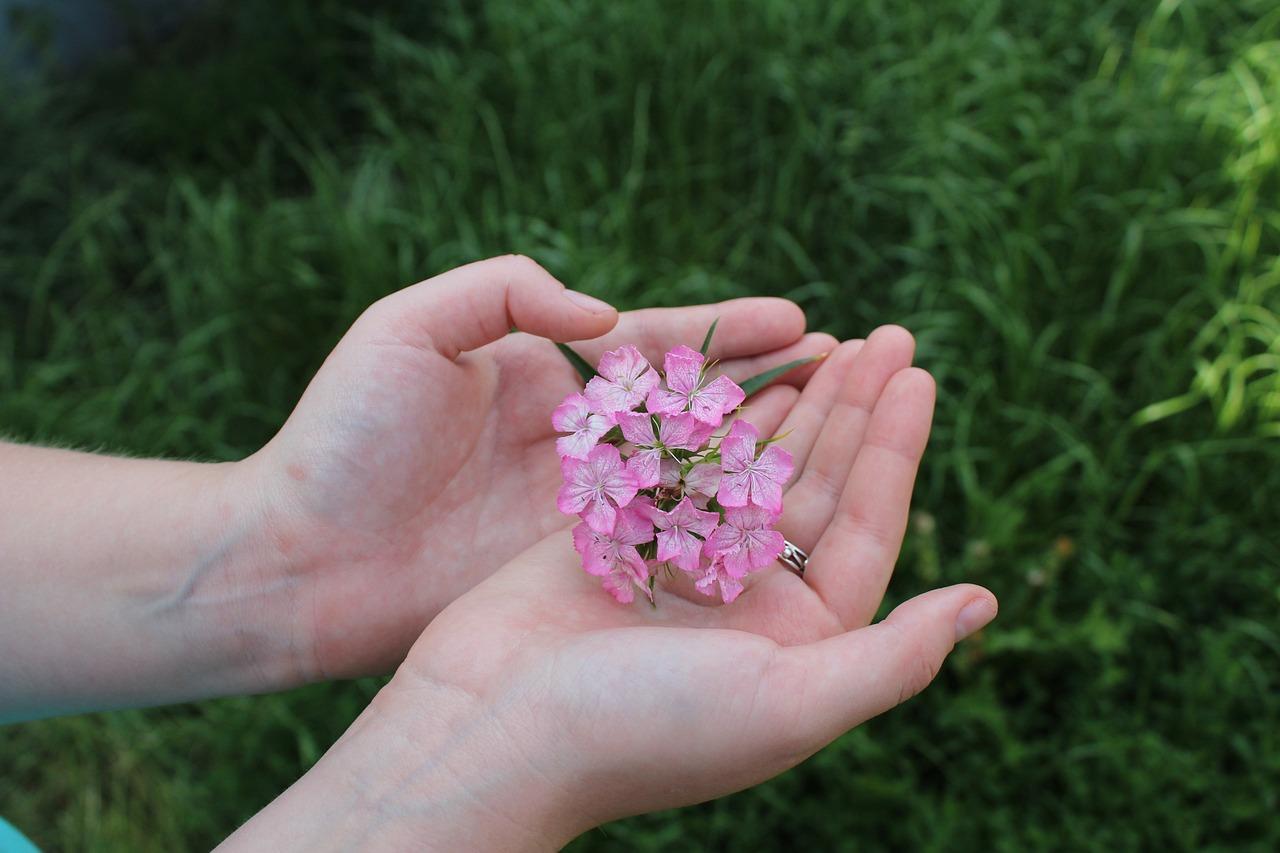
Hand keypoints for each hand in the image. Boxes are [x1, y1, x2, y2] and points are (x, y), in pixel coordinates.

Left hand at [239, 255, 834, 682]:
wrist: (297, 558)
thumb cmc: (342, 436)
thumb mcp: (409, 329)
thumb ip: (503, 290)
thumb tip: (605, 315)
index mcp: (546, 371)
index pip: (662, 342)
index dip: (733, 331)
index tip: (802, 320)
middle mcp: (580, 438)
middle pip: (700, 403)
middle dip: (776, 383)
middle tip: (855, 369)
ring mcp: (586, 506)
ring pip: (699, 470)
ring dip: (771, 449)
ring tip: (847, 429)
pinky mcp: (579, 567)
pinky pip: (670, 537)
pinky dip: (728, 521)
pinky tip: (786, 512)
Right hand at [337, 328, 995, 845]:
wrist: (489, 730)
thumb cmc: (644, 729)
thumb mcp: (791, 702)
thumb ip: (894, 658)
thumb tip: (985, 602)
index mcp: (798, 645)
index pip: (863, 528)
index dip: (896, 451)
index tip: (919, 375)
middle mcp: (748, 603)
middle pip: (818, 487)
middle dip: (856, 411)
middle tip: (892, 335)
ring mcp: (682, 565)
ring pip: (754, 466)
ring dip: (797, 403)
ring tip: (837, 339)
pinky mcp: (621, 534)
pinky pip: (682, 460)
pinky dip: (713, 415)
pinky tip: (748, 370)